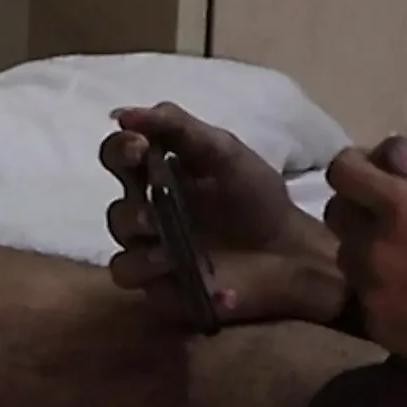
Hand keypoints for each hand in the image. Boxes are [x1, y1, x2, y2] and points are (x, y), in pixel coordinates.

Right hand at [100, 103, 341, 324]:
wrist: (290, 252)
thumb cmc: (256, 198)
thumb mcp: (223, 152)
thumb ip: (177, 127)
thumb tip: (120, 115)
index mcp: (156, 176)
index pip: (118, 157)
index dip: (120, 151)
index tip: (138, 148)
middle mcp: (147, 216)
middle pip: (116, 211)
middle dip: (132, 209)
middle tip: (154, 214)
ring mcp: (151, 257)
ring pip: (122, 257)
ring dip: (144, 251)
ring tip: (173, 252)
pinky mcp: (162, 291)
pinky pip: (148, 291)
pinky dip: (167, 282)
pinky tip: (205, 281)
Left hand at [323, 143, 406, 388]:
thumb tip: (399, 170)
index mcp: (401, 209)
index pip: (342, 172)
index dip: (352, 166)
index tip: (366, 169)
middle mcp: (372, 245)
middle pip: (336, 211)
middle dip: (355, 206)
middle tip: (385, 214)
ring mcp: (367, 286)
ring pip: (345, 253)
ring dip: (364, 248)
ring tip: (403, 258)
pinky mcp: (370, 320)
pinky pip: (360, 291)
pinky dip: (376, 285)